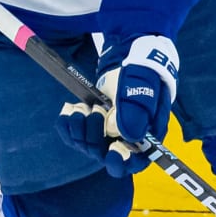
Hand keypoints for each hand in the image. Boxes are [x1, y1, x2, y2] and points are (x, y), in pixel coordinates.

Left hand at [56, 36, 178, 176]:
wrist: (128, 55)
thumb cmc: (143, 70)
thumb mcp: (144, 82)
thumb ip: (139, 106)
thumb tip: (128, 135)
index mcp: (148, 134)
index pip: (136, 161)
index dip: (124, 161)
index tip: (114, 148)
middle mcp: (127, 139)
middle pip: (105, 155)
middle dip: (95, 136)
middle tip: (96, 110)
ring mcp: (108, 133)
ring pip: (87, 146)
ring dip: (79, 128)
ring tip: (81, 107)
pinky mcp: (92, 126)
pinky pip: (74, 136)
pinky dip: (68, 125)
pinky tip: (69, 110)